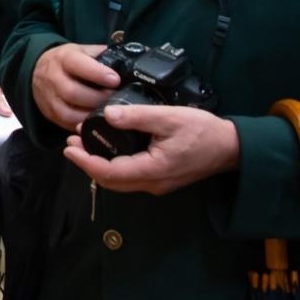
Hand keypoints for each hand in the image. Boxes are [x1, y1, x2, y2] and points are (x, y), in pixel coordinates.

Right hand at [31, 43, 118, 131]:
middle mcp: (53, 78)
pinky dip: (83, 125)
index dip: (97, 73)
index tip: (115, 79)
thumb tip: (129, 60)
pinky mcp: (49, 114)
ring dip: (91, 115)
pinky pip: (66, 124)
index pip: (77, 64)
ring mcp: (49, 98)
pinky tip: (97, 122)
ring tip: (108, 113)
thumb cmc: (68, 61)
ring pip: (68, 112)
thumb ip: (102, 55)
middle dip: (97, 98)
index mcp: (64, 58)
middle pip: (73, 92)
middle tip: (116, 100)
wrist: (37, 70)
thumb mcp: (82, 50)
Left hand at [63, 105, 239, 194]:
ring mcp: (157, 184)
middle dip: (87, 163)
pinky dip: (113, 166)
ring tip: (83, 145)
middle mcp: (152, 183)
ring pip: (119, 182)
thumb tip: (108, 115)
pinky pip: (130, 178)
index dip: (85, 161)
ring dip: (99, 165)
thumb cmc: (203, 131)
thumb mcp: (169, 117)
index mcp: (152, 170)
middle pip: (110, 181)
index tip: (68, 147)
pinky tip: (108, 150)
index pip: (108, 173)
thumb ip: (137, 116)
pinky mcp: (161, 179)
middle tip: (70, 144)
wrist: (231, 148)